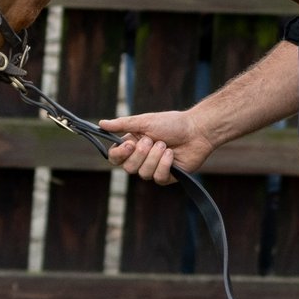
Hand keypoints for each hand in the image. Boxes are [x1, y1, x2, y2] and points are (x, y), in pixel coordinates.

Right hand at [98, 108, 213, 182]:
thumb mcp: (144, 121)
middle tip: (152, 140)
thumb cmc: (172, 123)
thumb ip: (123, 124)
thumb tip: (101, 123)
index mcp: (132, 145)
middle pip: (128, 168)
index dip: (119, 154)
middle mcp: (141, 158)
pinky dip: (165, 164)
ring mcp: (154, 168)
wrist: (197, 130)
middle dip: (141, 154)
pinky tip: (172, 154)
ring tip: (166, 145)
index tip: (129, 144)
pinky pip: (158, 177)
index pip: (115, 157)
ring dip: (155, 157)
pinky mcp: (167, 176)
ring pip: (143, 173)